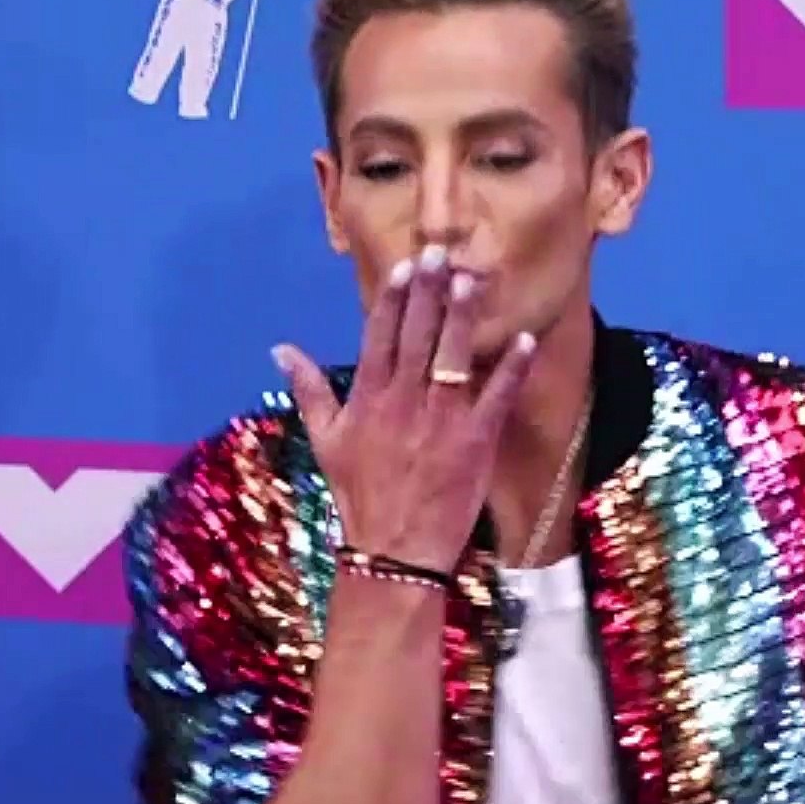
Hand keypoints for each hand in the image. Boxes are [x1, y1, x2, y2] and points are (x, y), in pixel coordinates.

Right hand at [272, 244, 536, 574]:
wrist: (393, 551)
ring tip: (474, 278)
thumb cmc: (359, 495)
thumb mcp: (325, 441)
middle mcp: (402, 401)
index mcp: (368, 398)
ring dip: (464, 316)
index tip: (407, 266)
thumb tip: (281, 348)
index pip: (381, 336)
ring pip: (453, 356)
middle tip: (443, 252)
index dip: (395, 299)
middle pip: (418, 335)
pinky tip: (523, 338)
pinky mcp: (474, 441)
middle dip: (431, 291)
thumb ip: (307, 389)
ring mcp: (440, 419)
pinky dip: (510, 367)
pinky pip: (495, 396)